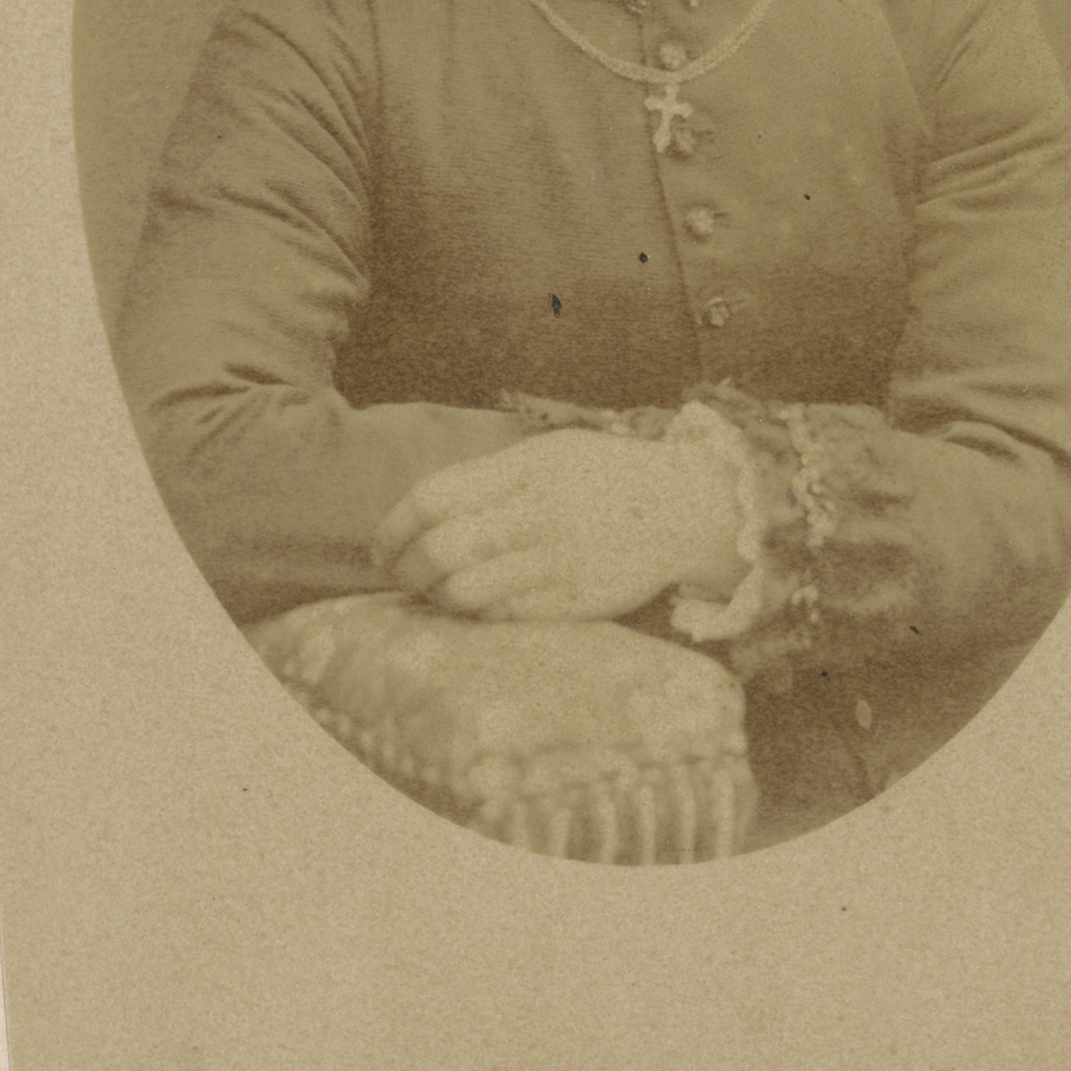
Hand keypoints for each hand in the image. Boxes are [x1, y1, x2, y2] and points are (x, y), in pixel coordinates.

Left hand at [370, 430, 745, 622]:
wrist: (686, 508)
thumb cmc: (605, 477)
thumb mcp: (551, 453)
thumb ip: (491, 478)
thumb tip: (420, 514)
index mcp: (526, 468)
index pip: (433, 499)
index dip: (394, 528)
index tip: (383, 547)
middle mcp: (539, 513)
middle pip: (440, 550)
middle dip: (405, 570)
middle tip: (402, 576)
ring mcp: (558, 560)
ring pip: (464, 591)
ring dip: (435, 598)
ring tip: (435, 594)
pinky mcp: (575, 601)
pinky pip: (502, 617)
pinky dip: (475, 615)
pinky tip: (475, 605)